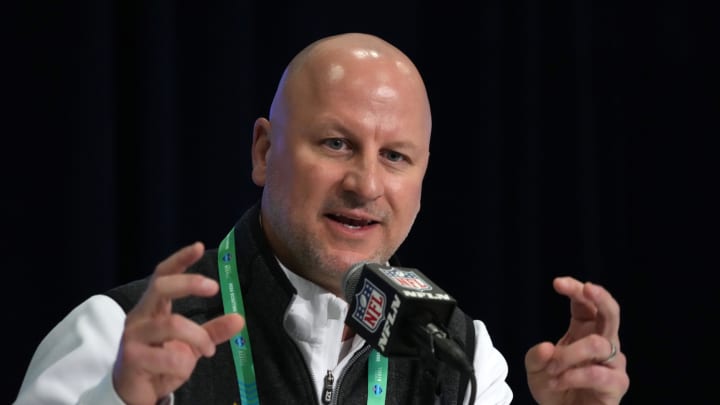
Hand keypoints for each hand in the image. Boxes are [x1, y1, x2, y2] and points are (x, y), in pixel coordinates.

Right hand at [112, 242, 244, 404]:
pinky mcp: (131, 358)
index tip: (199, 247)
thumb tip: (239, 319)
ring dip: (197, 336)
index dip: (180, 260)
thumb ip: (213, 331)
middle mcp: (139, 317)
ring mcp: (133, 337)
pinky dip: (182, 364)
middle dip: (189, 283)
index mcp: (153, 308)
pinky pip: (167, 356)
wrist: (133, 395)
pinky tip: (180, 370)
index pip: (162, 275)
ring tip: (207, 350)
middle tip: (214, 287)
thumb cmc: (160, 363)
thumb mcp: (191, 345)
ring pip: (171, 324)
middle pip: (161, 287)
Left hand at [525, 277, 628, 404]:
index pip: (586, 303)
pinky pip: (599, 373)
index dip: (576, 289)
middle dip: (601, 297)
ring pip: (598, 344)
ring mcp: (612, 363)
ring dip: (569, 354)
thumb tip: (547, 347)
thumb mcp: (535, 370)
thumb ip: (536, 356)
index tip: (558, 283)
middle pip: (611, 313)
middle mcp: (603, 342)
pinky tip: (559, 381)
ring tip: (551, 370)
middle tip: (587, 288)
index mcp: (584, 331)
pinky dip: (574, 376)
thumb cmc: (554, 387)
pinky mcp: (617, 384)